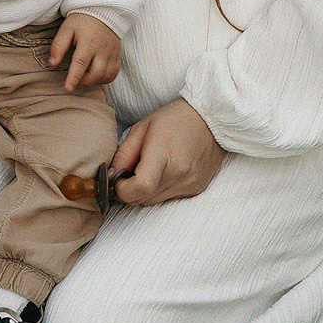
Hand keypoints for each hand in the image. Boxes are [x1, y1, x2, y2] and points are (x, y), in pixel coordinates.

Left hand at [50, 12, 120, 91]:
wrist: (103, 11)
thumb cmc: (82, 20)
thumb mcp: (67, 28)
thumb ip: (58, 46)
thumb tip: (52, 63)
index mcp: (89, 42)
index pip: (81, 63)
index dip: (74, 78)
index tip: (68, 88)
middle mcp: (103, 49)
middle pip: (96, 74)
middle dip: (83, 81)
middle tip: (74, 78)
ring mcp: (112, 53)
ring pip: (106, 76)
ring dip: (94, 81)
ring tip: (85, 75)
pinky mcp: (118, 55)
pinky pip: (114, 73)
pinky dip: (105, 78)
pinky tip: (96, 74)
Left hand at [109, 98, 224, 206]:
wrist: (211, 119)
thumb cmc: (174, 119)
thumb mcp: (142, 128)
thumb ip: (123, 154)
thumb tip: (111, 177)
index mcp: (163, 153)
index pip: (140, 188)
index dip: (123, 189)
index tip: (120, 179)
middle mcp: (179, 173)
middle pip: (142, 199)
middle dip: (131, 190)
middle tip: (133, 170)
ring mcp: (190, 183)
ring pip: (153, 203)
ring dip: (146, 191)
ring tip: (152, 168)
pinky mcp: (196, 189)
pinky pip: (169, 198)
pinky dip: (161, 190)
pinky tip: (167, 171)